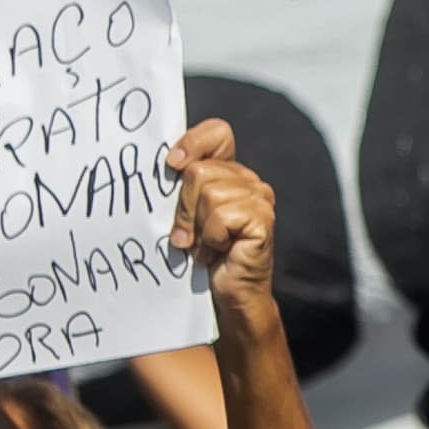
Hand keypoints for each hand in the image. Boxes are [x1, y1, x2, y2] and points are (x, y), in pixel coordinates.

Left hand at [164, 121, 278, 306]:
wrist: (228, 295)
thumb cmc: (202, 254)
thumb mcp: (185, 213)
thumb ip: (180, 186)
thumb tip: (165, 165)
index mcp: (230, 172)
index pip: (218, 133)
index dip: (193, 143)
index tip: (170, 166)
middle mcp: (249, 181)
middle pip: (200, 171)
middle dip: (183, 207)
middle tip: (186, 234)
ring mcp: (260, 199)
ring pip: (209, 193)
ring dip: (196, 227)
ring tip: (203, 246)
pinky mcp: (263, 220)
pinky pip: (222, 216)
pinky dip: (211, 238)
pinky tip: (217, 252)